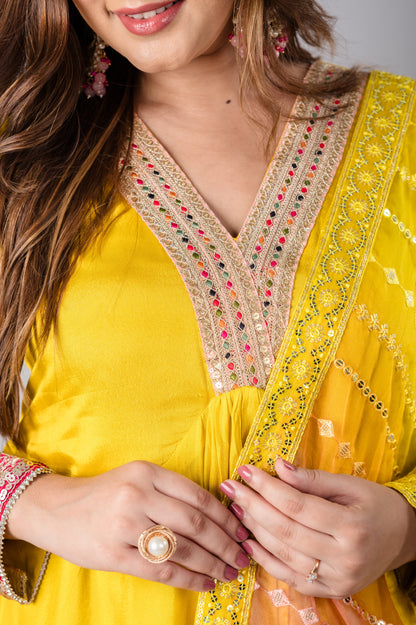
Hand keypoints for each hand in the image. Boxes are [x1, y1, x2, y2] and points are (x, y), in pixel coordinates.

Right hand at [7, 461, 249, 591]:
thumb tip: (218, 515)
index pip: (197, 495)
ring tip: (228, 572)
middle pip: (195, 522)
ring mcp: (124, 525)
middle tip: (242, 556)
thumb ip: (170, 492)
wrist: (56, 510)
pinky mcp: (113, 553)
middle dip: (225, 543)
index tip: (241, 530)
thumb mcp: (136, 479)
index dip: (225, 516)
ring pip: (182, 548)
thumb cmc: (105, 494)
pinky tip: (204, 583)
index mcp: (147, 472)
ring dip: (211, 563)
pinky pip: (160, 570)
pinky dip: (188, 578)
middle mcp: (137, 494)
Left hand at [219, 459, 415, 598]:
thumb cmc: (375, 504)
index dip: (267, 487)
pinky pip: (289, 576)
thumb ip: (312, 478)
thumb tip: (277, 467)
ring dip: (254, 530)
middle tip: (230, 487)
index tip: (245, 470)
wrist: (403, 537)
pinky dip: (265, 558)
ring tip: (236, 507)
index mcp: (352, 526)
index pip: (297, 505)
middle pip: (286, 530)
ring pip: (284, 554)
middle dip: (253, 506)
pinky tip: (248, 539)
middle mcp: (345, 557)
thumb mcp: (349, 484)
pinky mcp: (330, 591)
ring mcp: (337, 579)